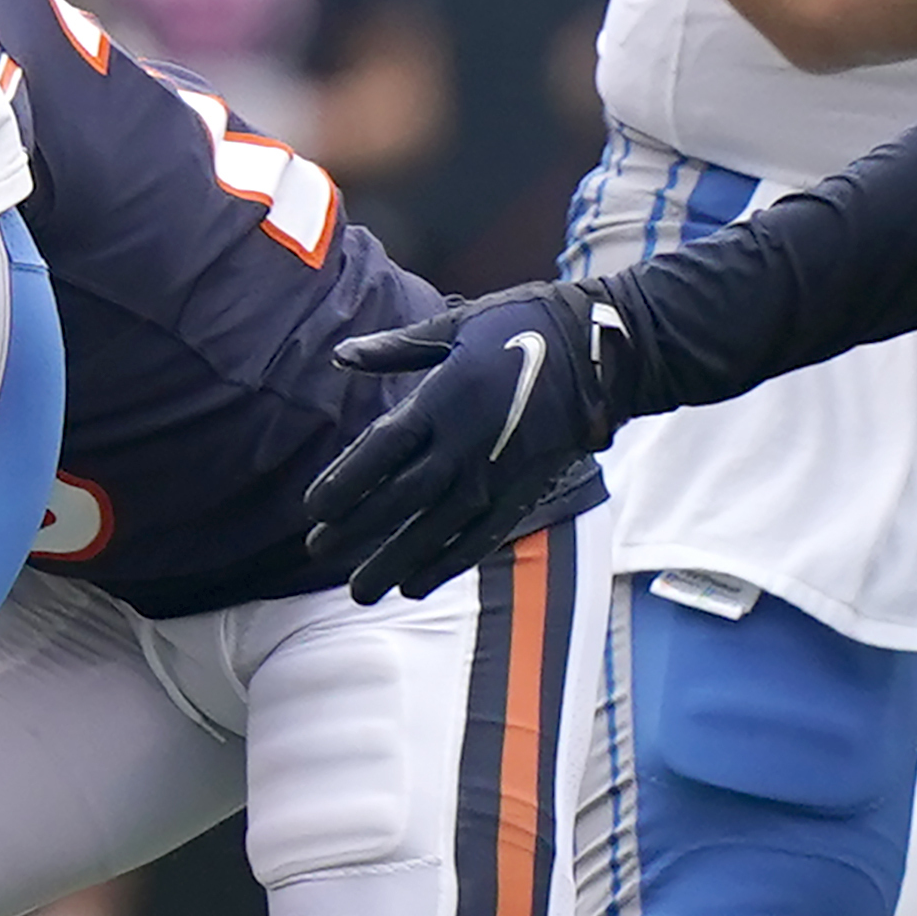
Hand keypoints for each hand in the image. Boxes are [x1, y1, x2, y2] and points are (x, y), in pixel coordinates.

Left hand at [306, 278, 632, 603]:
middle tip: (318, 551)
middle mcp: (464, 445)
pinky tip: (415, 587)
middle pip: (399, 498)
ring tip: (359, 591)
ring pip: (436, 529)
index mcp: (442, 401)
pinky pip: (480, 538)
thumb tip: (342, 354)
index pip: (379, 451)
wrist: (604, 354)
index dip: (344, 482)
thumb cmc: (525, 326)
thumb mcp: (457, 324)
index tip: (313, 508)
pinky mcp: (523, 491)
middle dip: (356, 529)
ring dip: (394, 561)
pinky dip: (447, 565)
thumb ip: (397, 348)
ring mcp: (495, 473)